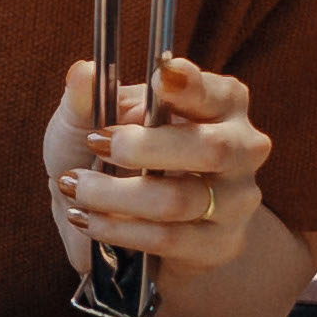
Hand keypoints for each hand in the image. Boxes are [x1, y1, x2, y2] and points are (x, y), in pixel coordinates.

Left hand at [46, 55, 270, 279]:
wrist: (118, 220)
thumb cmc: (107, 155)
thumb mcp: (86, 121)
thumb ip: (84, 97)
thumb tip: (82, 72)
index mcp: (220, 103)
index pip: (217, 92)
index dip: (193, 85)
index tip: (162, 78)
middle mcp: (242, 148)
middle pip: (211, 149)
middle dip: (143, 147)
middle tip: (95, 143)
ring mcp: (237, 199)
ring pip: (179, 199)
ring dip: (114, 194)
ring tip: (74, 185)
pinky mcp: (219, 244)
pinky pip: (169, 238)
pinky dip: (118, 229)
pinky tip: (85, 219)